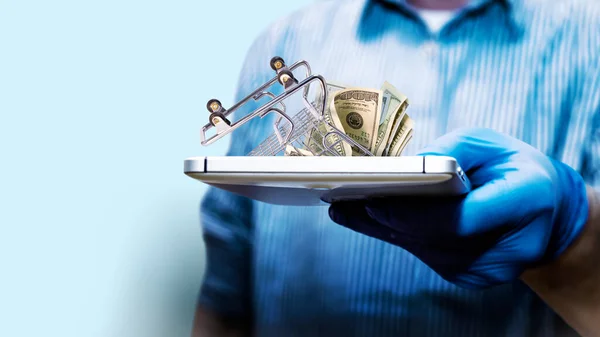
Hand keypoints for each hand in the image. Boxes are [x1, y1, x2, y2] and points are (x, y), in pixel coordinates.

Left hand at [329, 128, 588, 288]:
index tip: (375, 204)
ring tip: (345, 209)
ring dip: (383, 230)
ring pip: (425, 249)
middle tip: (341, 204)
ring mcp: (493, 268)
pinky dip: (399, 236)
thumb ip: (448, 151)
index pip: (463, 217)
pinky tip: (370, 220)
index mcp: (527, 200)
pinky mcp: (474, 276)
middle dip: (385, 221)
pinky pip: (427, 255)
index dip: (416, 215)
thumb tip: (403, 169)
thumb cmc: (513, 167)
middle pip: (435, 238)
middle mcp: (512, 244)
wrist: (546, 210)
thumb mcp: (488, 142)